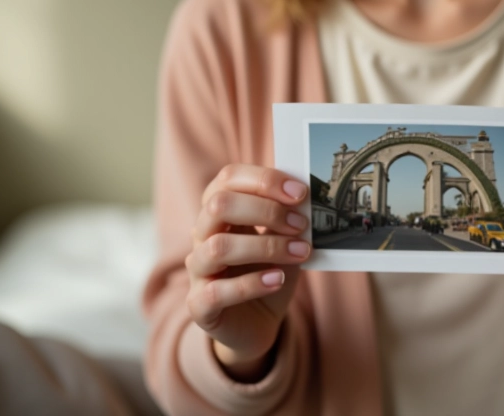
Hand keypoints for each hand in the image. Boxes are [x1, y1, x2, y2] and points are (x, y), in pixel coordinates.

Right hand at [184, 165, 310, 380]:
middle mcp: (201, 236)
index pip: (228, 178)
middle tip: (300, 225)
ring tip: (299, 253)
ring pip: (218, 247)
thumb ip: (289, 219)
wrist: (258, 324)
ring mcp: (197, 271)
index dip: (263, 179)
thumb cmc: (269, 274)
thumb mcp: (284, 241)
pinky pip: (217, 291)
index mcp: (219, 213)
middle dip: (265, 210)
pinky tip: (277, 280)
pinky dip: (252, 284)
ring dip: (266, 247)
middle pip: (218, 205)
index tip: (300, 193)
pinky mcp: (200, 306)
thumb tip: (306, 198)